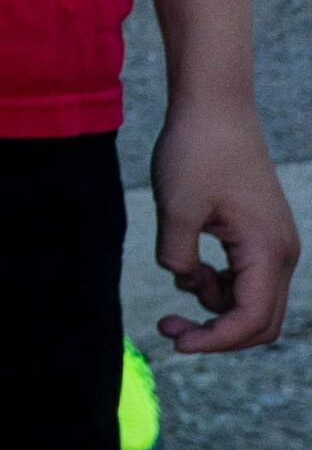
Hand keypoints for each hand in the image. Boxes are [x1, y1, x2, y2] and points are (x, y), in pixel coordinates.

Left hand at [150, 91, 297, 353]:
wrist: (214, 106)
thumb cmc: (196, 152)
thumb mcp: (176, 210)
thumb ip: (179, 258)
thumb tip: (185, 280)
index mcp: (267, 252)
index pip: (249, 319)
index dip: (215, 341)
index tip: (177, 343)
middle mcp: (281, 254)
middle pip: (258, 321)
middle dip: (215, 332)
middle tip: (168, 329)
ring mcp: (274, 244)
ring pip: (250, 301)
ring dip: (213, 303)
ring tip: (181, 269)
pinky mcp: (260, 234)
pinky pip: (244, 277)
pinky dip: (216, 281)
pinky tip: (190, 263)